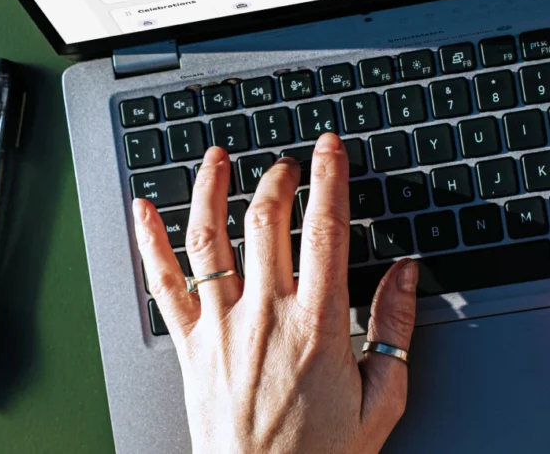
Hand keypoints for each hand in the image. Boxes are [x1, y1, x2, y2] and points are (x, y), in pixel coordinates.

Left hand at [132, 132, 418, 453]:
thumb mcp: (381, 400)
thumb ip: (394, 329)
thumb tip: (406, 274)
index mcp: (316, 325)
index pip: (325, 230)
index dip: (329, 179)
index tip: (330, 149)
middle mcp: (264, 316)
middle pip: (266, 221)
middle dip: (278, 177)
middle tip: (287, 161)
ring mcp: (221, 328)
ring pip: (210, 239)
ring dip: (211, 189)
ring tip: (217, 157)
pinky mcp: (190, 347)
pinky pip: (164, 285)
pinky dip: (150, 243)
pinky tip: (143, 210)